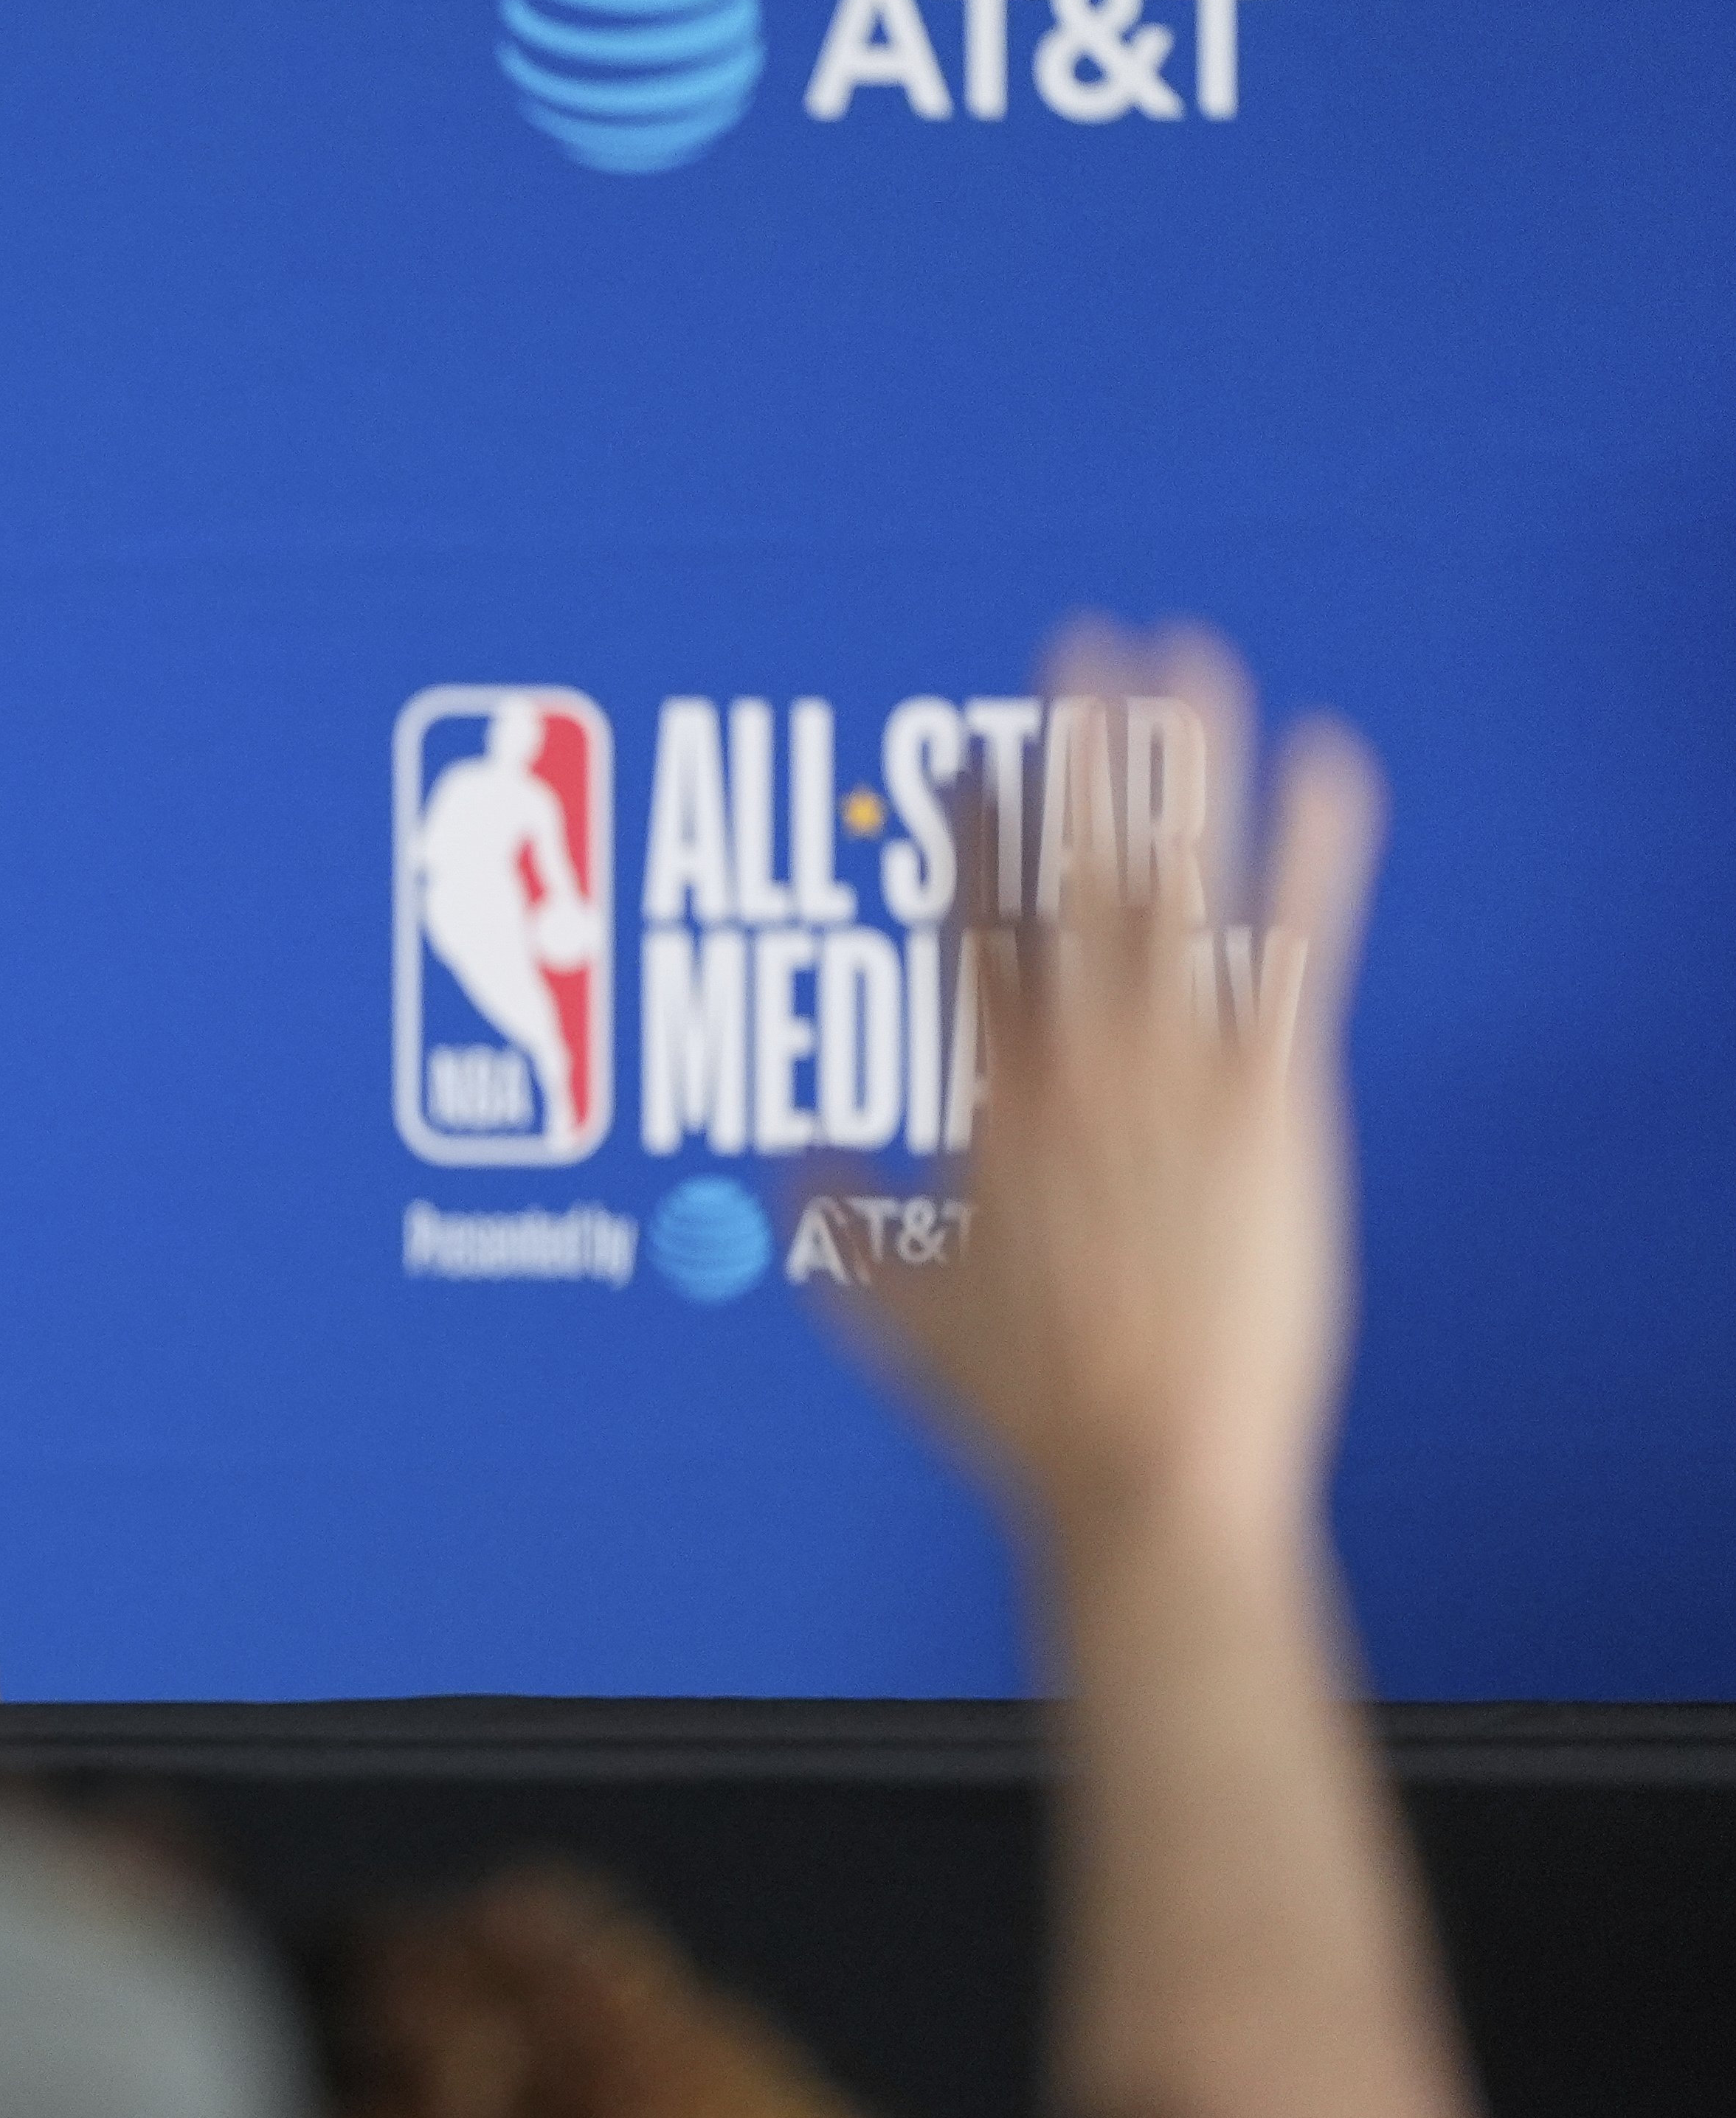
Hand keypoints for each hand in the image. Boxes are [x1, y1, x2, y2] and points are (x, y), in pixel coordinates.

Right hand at [838, 619, 1384, 1556]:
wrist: (1145, 1473)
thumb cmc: (1025, 1409)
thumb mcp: (892, 1313)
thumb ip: (838, 1218)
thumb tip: (790, 1160)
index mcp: (984, 1105)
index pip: (967, 931)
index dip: (966, 834)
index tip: (965, 758)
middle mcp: (1071, 1068)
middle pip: (1068, 872)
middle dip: (1075, 750)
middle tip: (1078, 644)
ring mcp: (1170, 1080)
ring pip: (1170, 884)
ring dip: (1180, 763)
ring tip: (1188, 661)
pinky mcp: (1268, 1107)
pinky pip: (1291, 953)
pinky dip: (1312, 853)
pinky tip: (1327, 769)